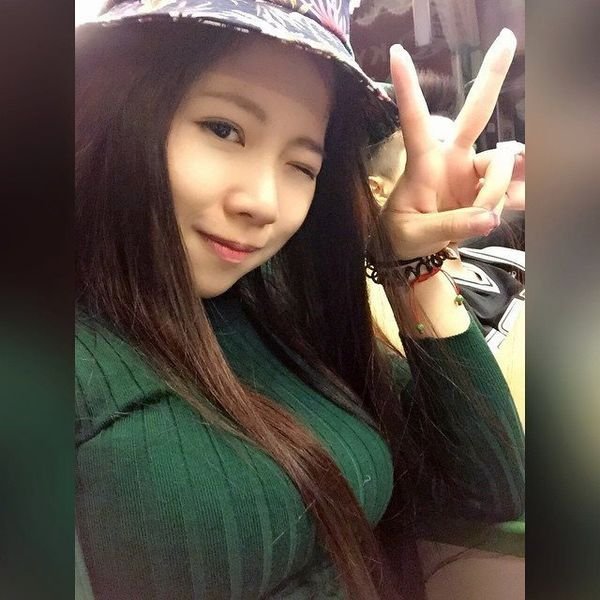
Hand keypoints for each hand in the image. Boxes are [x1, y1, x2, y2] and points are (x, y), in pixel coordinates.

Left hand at [380, 28, 519, 258]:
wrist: (414, 251)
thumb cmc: (402, 235)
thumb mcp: (415, 234)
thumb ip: (449, 226)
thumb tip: (487, 219)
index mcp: (423, 163)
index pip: (414, 120)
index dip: (408, 88)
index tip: (397, 54)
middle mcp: (451, 158)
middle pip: (475, 114)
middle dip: (491, 77)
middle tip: (508, 39)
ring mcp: (471, 171)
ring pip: (501, 165)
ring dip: (497, 192)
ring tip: (482, 218)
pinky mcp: (486, 187)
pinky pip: (513, 184)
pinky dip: (521, 192)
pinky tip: (525, 198)